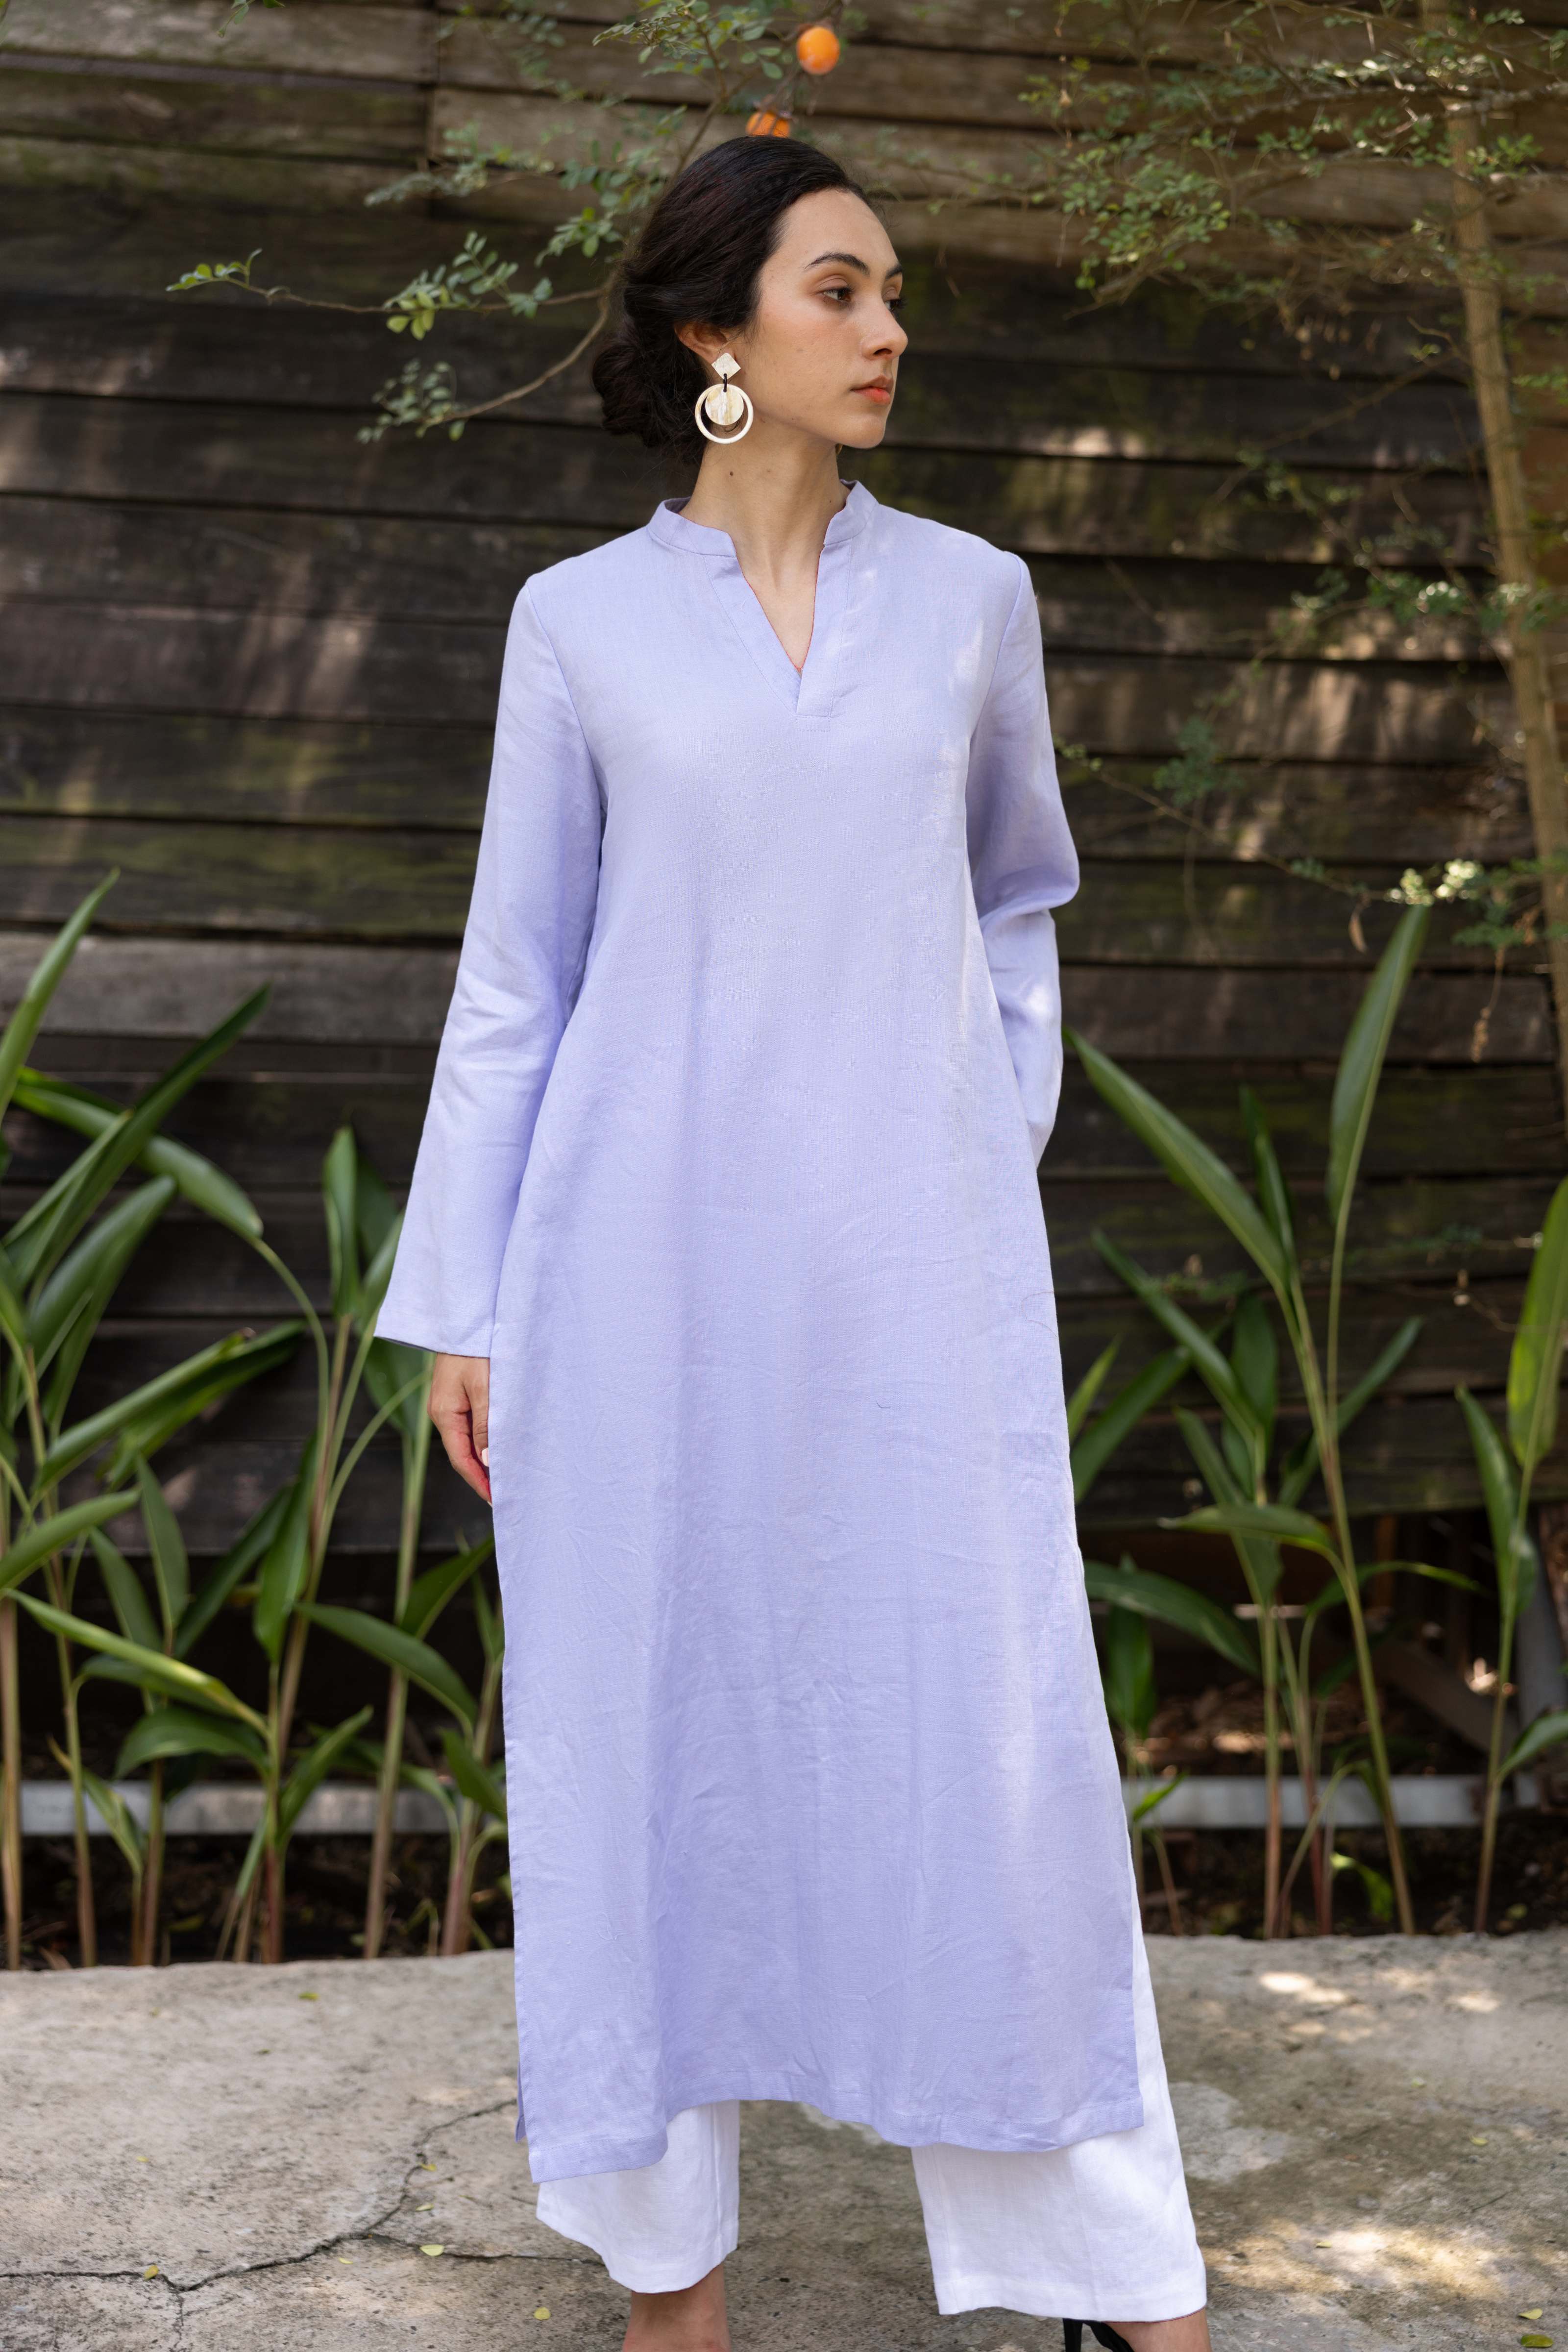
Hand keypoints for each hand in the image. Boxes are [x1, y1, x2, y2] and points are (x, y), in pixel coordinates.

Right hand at [431, 1352, 491, 1504]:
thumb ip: (485, 1425)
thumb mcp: (483, 1387)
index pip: (461, 1459)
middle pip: (462, 1453)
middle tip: (505, 1493)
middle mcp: (443, 1412)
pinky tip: (498, 1446)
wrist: (467, 1318)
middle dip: (482, 1475)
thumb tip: (486, 1461)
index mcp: (444, 1413)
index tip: (497, 1499)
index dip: (479, 1481)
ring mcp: (450, 1403)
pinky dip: (485, 1440)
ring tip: (506, 1476)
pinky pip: (471, 1425)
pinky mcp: (459, 1394)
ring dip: (484, 1458)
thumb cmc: (476, 1349)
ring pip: (468, 1440)